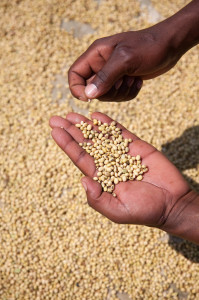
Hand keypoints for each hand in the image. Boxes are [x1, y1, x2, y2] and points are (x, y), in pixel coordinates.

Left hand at [49, 112, 189, 228]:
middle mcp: (108, 163)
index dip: (67, 144)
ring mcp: (121, 153)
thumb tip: (82, 179)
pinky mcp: (136, 145)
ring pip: (100, 136)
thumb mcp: (117, 211)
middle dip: (71, 131)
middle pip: (86, 144)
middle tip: (56, 119)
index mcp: (101, 178)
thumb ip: (97, 198)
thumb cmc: (144, 211)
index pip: (80, 158)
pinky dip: (108, 123)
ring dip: (86, 125)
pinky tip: (96, 115)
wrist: (172, 202)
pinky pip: (120, 132)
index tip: (55, 131)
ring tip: (72, 114)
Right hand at [68, 24, 180, 101]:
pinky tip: (138, 80)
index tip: (88, 98)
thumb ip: (106, 76)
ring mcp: (112, 74)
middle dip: (109, 91)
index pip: (75, 74)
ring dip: (121, 92)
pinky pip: (119, 97)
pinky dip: (129, 93)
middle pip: (91, 89)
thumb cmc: (148, 46)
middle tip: (124, 80)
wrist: (170, 46)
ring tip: (133, 78)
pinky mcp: (123, 81)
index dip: (77, 89)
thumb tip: (88, 95)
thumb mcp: (125, 59)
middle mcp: (101, 65)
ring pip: (107, 95)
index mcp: (96, 55)